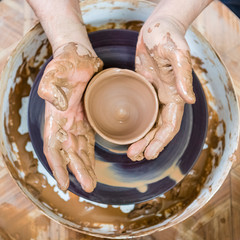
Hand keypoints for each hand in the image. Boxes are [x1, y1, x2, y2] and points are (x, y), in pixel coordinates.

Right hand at [38, 43, 102, 191]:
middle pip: (70, 153)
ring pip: (79, 150)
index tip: (65, 184)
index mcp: (55, 117)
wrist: (79, 57)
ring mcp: (76, 121)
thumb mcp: (57, 70)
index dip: (58, 166)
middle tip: (90, 187)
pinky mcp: (87, 118)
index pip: (55, 147)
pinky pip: (88, 140)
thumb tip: (57, 105)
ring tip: (92, 182)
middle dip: (78, 170)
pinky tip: (93, 163)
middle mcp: (64, 123)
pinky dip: (90, 153)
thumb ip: (52, 86)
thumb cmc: (67, 62)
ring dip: (85, 166)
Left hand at [127, 17, 195, 160]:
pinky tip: (129, 131)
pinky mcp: (145, 89)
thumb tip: (188, 100)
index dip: (161, 141)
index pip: (170, 125)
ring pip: (150, 123)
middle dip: (149, 145)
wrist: (156, 26)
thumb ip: (182, 76)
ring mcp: (155, 95)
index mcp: (175, 94)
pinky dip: (137, 124)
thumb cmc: (167, 36)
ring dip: (142, 139)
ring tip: (131, 152)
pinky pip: (142, 112)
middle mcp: (166, 98)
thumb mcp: (176, 53)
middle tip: (134, 156)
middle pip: (159, 129)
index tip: (149, 154)